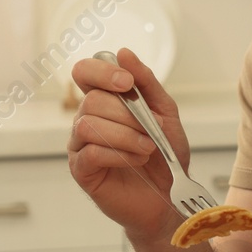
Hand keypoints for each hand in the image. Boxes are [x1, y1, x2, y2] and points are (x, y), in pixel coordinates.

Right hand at [66, 47, 186, 244]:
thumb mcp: (165, 114)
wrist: (171, 198)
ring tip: (147, 148)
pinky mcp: (82, 170)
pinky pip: (89, 152)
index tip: (127, 83)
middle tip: (151, 130)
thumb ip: (147, 83)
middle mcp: (87, 119)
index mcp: (105, 101)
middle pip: (92, 100)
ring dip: (125, 134)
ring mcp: (80, 145)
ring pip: (88, 124)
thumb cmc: (166, 157)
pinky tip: (136, 160)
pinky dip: (118, 154)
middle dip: (127, 113)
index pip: (84, 72)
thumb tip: (124, 53)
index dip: (101, 71)